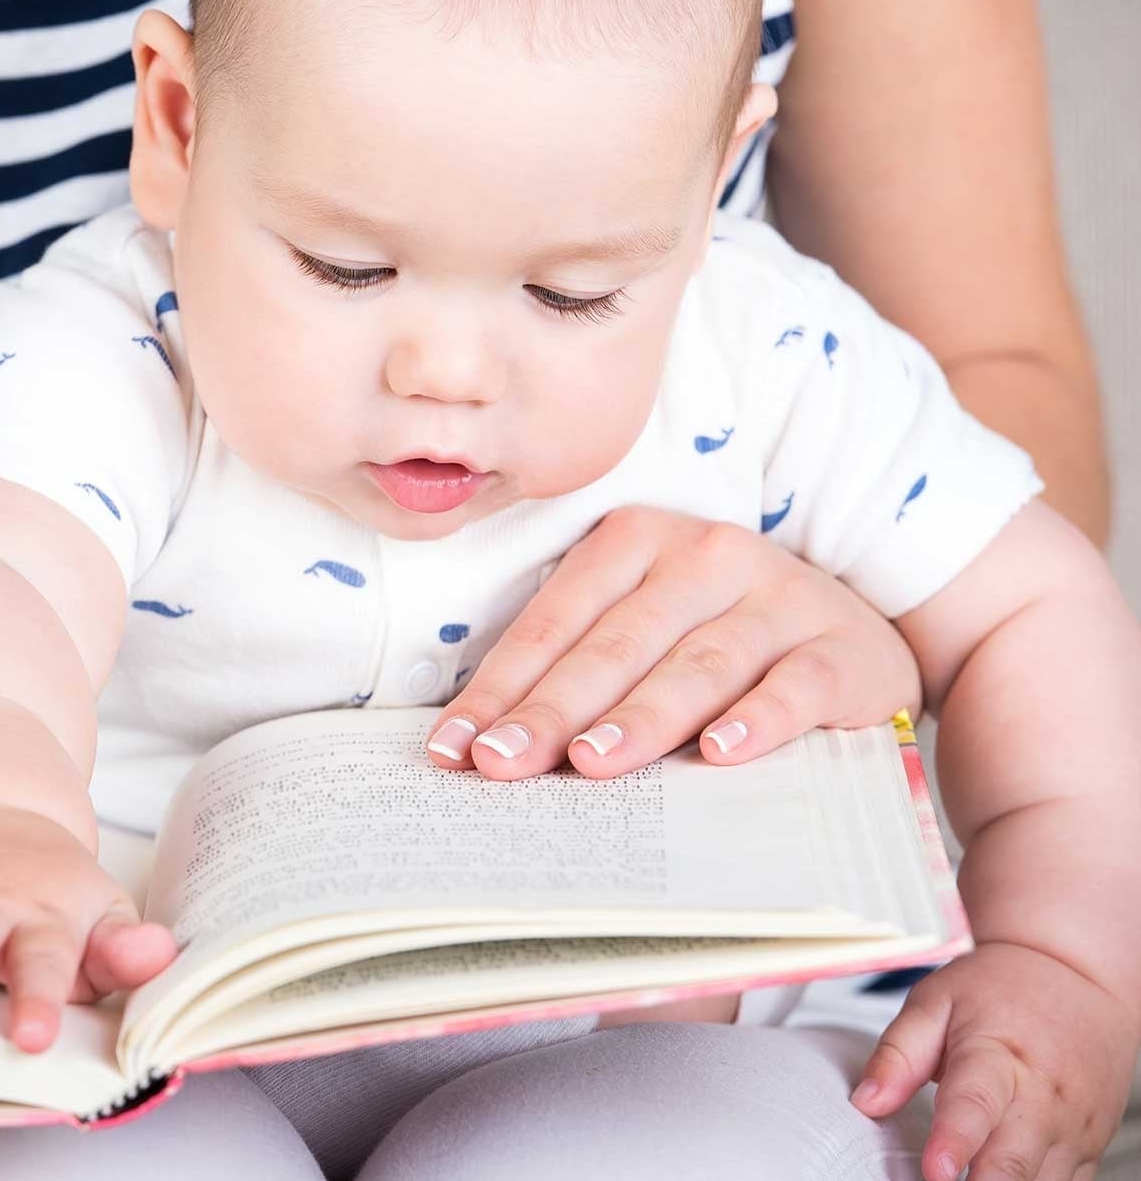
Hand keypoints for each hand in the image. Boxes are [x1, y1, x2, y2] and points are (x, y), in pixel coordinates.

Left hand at [425, 506, 920, 779]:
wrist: (855, 638)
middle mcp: (706, 556)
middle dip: (552, 709)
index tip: (452, 748)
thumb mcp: (645, 634)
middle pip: (615, 643)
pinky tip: (718, 754)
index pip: (554, 622)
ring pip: (697, 663)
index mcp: (637, 542)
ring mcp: (778, 598)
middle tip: (503, 763)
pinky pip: (794, 685)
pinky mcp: (841, 648)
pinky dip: (756, 719)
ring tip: (591, 763)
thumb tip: (486, 747)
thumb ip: (578, 671)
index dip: (500, 686)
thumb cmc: (719, 640)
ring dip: (641, 716)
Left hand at [854, 942, 1138, 1180]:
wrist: (1075, 976)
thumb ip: (897, 1054)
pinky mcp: (1089, 1147)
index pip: (974, 1104)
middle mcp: (1043, 1097)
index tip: (935, 1172)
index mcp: (996, 1055)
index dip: (954, 1141)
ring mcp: (1072, 1126)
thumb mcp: (934, 1002)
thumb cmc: (999, 990)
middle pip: (1014, 1159)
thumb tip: (865, 1101)